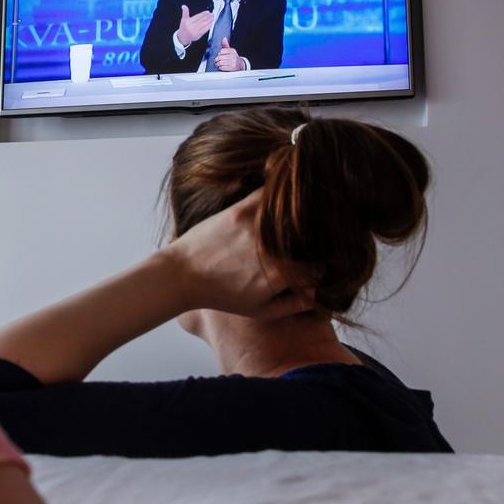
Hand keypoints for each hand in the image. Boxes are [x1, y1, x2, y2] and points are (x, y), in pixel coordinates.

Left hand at [163, 190, 311, 318]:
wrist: (181, 275)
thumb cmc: (220, 296)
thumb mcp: (260, 310)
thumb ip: (294, 304)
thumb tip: (319, 292)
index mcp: (280, 275)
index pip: (320, 266)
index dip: (322, 267)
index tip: (318, 264)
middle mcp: (271, 250)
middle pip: (313, 238)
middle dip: (318, 240)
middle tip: (314, 240)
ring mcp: (255, 227)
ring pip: (294, 214)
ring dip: (302, 214)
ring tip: (304, 216)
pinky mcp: (240, 210)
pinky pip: (270, 194)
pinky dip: (281, 193)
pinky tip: (286, 193)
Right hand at [175, 4, 213, 46]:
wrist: (183, 37)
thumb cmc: (184, 27)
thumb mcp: (183, 19)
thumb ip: (185, 12)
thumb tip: (184, 6)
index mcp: (188, 22)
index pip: (197, 17)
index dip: (203, 14)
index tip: (207, 12)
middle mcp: (191, 27)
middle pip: (201, 20)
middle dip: (208, 17)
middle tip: (212, 14)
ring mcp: (195, 32)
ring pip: (203, 25)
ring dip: (209, 21)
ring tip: (212, 18)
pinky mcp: (198, 35)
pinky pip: (204, 30)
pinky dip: (208, 26)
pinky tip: (211, 23)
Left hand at [213, 38, 244, 70]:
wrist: (240, 64)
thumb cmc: (233, 57)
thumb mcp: (230, 50)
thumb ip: (225, 44)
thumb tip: (224, 38)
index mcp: (232, 51)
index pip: (221, 51)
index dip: (219, 53)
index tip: (219, 55)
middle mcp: (233, 56)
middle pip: (220, 57)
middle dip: (216, 59)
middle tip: (216, 60)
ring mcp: (233, 62)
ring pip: (220, 63)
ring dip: (217, 64)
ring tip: (218, 64)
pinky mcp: (232, 67)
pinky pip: (222, 67)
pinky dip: (220, 67)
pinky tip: (221, 66)